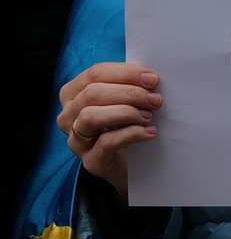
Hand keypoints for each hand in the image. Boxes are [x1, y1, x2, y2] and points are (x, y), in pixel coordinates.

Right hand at [58, 61, 161, 196]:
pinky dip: (132, 134)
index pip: (95, 74)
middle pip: (93, 93)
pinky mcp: (91, 161)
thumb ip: (129, 87)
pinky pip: (107, 143)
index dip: (126, 73)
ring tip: (149, 115)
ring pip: (91, 116)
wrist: (131, 165)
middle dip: (129, 93)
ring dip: (126, 112)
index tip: (153, 79)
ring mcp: (75, 140)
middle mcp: (68, 116)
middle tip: (155, 99)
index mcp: (73, 94)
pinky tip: (150, 132)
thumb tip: (150, 78)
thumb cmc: (126, 126)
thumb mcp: (124, 102)